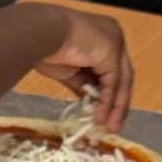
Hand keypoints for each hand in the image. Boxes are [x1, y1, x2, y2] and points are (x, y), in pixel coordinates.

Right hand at [34, 6, 132, 130]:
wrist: (40, 33)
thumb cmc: (45, 46)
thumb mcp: (68, 69)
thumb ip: (82, 82)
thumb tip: (89, 101)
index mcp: (103, 36)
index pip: (112, 69)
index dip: (109, 92)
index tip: (103, 112)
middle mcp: (114, 36)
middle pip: (121, 75)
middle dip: (117, 103)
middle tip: (112, 125)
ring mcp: (115, 43)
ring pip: (121, 81)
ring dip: (116, 107)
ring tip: (109, 128)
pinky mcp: (112, 53)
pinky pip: (113, 83)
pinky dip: (108, 102)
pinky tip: (100, 118)